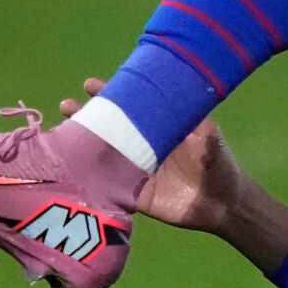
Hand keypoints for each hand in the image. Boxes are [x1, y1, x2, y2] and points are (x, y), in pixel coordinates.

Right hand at [60, 78, 242, 236]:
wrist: (224, 203)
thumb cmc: (218, 163)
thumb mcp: (207, 133)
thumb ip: (191, 116)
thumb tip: (179, 89)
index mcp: (156, 129)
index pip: (128, 107)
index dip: (110, 95)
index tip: (91, 85)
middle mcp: (141, 147)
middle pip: (108, 128)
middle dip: (87, 116)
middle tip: (67, 105)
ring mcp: (133, 171)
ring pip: (102, 154)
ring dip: (82, 143)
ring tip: (63, 131)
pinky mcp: (132, 196)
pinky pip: (106, 185)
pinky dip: (89, 176)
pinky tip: (72, 169)